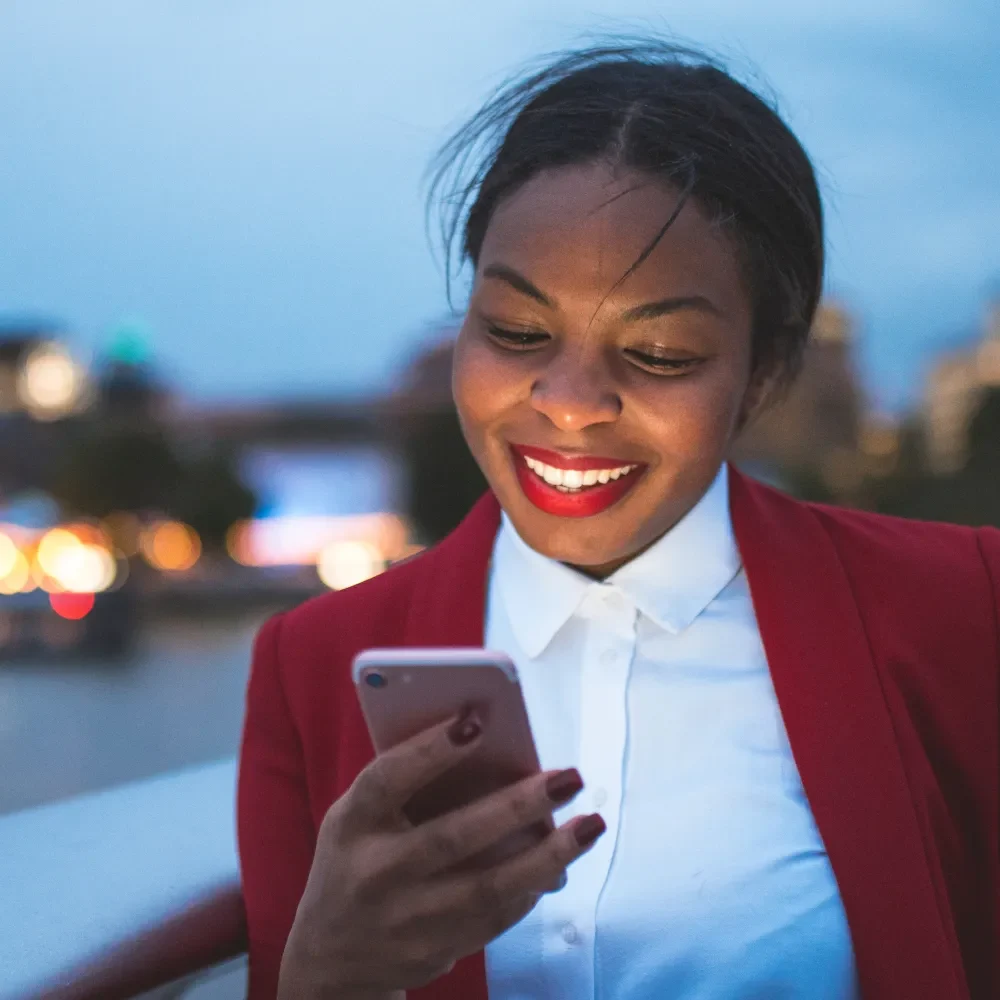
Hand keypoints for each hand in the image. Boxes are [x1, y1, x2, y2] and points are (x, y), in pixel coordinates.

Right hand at [278, 709, 604, 997]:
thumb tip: (489, 750)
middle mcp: (376, 873)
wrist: (330, 958)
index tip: (476, 720)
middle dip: (517, 806)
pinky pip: (496, 917)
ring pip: (488, 888)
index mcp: (353, 823)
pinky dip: (532, 886)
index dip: (430, 751)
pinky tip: (560, 861)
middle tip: (570, 777)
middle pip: (453, 837)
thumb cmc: (356, 859)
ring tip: (590, 825)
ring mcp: (407, 920)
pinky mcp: (435, 952)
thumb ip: (406, 786)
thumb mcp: (358, 817)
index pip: (388, 780)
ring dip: (547, 856)